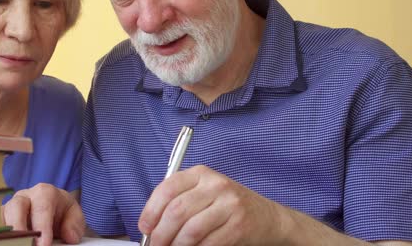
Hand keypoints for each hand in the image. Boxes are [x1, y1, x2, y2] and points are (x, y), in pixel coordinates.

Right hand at [2, 183, 84, 245]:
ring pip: (5, 216)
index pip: (42, 207)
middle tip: (25, 244)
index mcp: (44, 192)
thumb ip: (74, 225)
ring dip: (10, 233)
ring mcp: (11, 207)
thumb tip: (70, 236)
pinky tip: (13, 243)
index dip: (42, 226)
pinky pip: (1, 226)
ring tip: (17, 244)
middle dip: (19, 227)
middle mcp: (25, 196)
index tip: (44, 244)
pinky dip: (6, 236)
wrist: (55, 210)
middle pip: (16, 207)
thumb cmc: (63, 212)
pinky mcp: (4, 218)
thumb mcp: (75, 216)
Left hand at [138, 165, 286, 245]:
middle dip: (161, 234)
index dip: (151, 211)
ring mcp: (230, 204)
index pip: (167, 188)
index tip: (145, 228)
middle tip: (156, 245)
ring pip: (191, 230)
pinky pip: (209, 243)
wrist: (267, 217)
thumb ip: (178, 202)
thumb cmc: (228, 206)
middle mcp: (215, 184)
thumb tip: (150, 225)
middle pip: (177, 211)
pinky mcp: (239, 224)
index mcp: (200, 173)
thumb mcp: (203, 193)